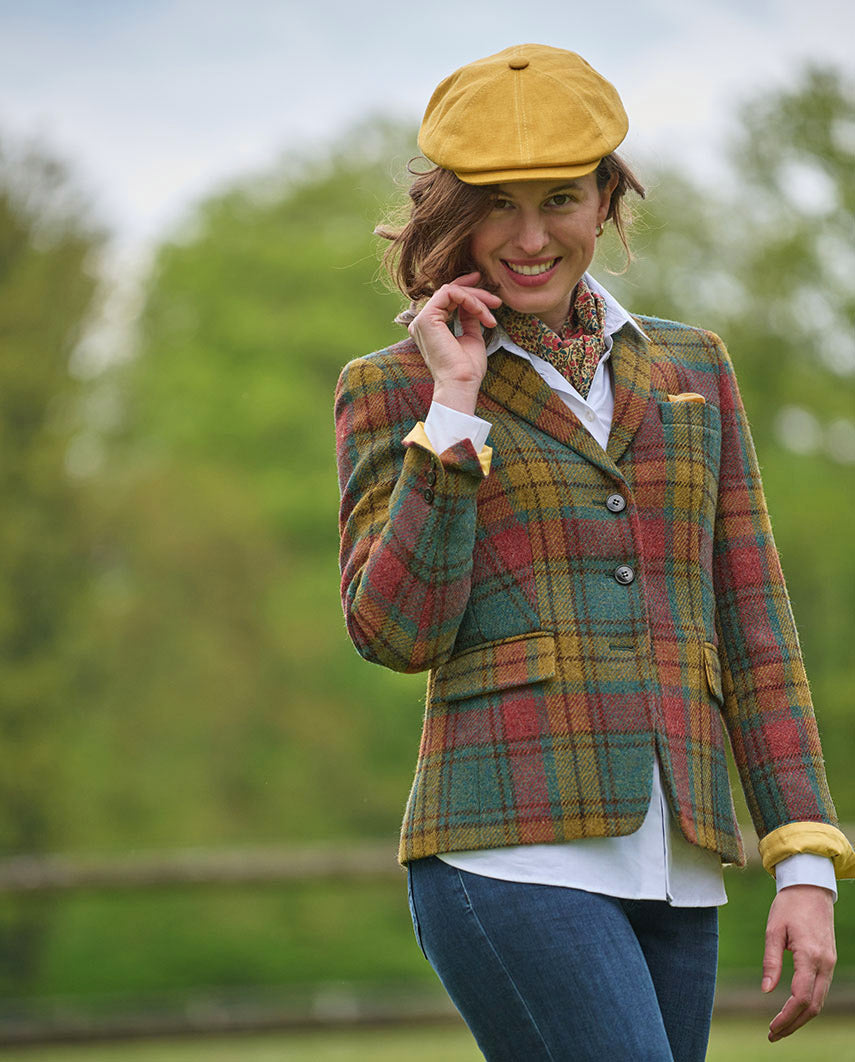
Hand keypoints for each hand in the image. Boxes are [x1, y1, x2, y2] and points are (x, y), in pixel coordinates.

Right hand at [408, 272, 501, 415]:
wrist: (461, 384)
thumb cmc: (467, 369)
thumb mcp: (472, 338)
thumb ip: (469, 319)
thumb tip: (475, 305)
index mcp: (431, 328)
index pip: (446, 299)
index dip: (465, 289)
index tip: (485, 288)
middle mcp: (422, 322)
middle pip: (449, 292)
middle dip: (475, 292)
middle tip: (496, 301)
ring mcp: (422, 320)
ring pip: (451, 290)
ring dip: (476, 298)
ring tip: (491, 313)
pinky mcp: (426, 318)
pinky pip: (450, 294)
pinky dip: (470, 300)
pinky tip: (481, 312)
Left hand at [762, 884, 835, 1041]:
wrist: (810, 888)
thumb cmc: (788, 906)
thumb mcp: (773, 930)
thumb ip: (770, 961)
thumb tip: (765, 990)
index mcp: (809, 955)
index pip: (801, 997)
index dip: (786, 1016)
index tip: (771, 1027)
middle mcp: (824, 964)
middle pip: (813, 1006)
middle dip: (793, 1024)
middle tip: (773, 1035)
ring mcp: (830, 964)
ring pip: (819, 1001)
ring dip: (801, 1018)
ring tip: (780, 1027)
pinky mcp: (829, 961)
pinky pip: (821, 990)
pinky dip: (808, 1005)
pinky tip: (793, 1010)